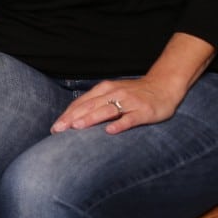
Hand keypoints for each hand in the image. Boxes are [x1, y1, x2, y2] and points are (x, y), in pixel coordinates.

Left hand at [51, 77, 183, 135]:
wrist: (164, 86)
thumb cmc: (134, 93)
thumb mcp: (112, 93)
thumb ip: (96, 102)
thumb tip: (75, 117)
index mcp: (104, 89)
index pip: (82, 103)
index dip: (67, 114)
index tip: (55, 127)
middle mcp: (114, 93)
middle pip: (90, 106)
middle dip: (72, 118)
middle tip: (58, 130)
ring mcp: (130, 102)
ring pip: (107, 110)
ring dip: (91, 118)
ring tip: (77, 127)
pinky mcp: (144, 111)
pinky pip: (130, 118)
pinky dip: (119, 124)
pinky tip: (110, 131)